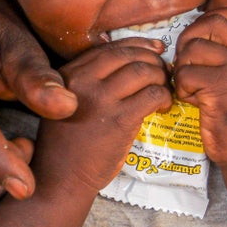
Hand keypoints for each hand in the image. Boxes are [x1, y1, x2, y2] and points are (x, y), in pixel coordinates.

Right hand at [34, 39, 172, 193]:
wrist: (60, 181)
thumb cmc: (68, 146)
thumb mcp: (66, 103)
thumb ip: (90, 82)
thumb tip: (133, 63)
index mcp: (68, 74)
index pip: (110, 48)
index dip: (138, 45)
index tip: (154, 49)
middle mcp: (82, 81)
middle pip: (129, 55)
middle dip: (153, 60)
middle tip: (165, 72)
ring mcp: (100, 99)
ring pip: (144, 71)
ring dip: (162, 78)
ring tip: (165, 90)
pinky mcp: (119, 120)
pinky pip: (153, 95)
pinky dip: (165, 97)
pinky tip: (163, 106)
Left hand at [173, 7, 226, 166]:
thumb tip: (192, 34)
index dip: (206, 22)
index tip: (197, 42)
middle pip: (211, 23)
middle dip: (189, 38)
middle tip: (185, 61)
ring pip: (194, 49)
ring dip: (183, 68)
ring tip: (190, 86)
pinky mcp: (222, 87)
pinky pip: (186, 74)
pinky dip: (182, 88)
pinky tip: (192, 101)